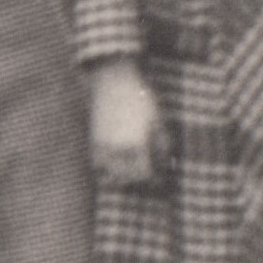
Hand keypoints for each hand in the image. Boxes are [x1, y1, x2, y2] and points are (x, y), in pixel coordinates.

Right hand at [87, 59, 166, 187]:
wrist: (113, 81)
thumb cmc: (140, 97)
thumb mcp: (158, 118)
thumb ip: (163, 142)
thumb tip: (169, 162)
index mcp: (136, 144)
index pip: (144, 174)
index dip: (154, 180)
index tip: (160, 181)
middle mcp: (118, 149)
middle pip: (127, 178)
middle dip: (139, 182)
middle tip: (148, 179)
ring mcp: (103, 146)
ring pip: (110, 175)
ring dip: (121, 179)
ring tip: (132, 175)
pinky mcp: (93, 140)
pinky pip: (97, 165)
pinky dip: (105, 171)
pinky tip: (114, 169)